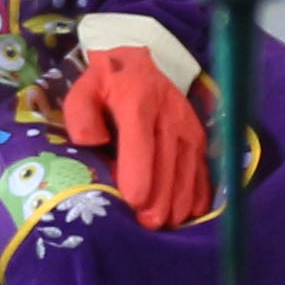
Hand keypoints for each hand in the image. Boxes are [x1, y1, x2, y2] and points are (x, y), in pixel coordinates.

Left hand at [58, 45, 214, 230]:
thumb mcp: (84, 90)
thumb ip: (81, 115)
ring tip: (167, 224)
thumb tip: (93, 142)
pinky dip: (199, 192)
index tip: (133, 203)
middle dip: (160, 199)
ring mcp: (188, 126)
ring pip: (188, 170)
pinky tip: (191, 213)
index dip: (139, 176)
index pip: (141, 144)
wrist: (139, 60)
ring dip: (179, 200)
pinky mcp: (199, 135)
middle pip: (167, 164)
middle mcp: (169, 116)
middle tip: (148, 225)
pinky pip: (203, 167)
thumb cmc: (105, 83)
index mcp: (137, 104)